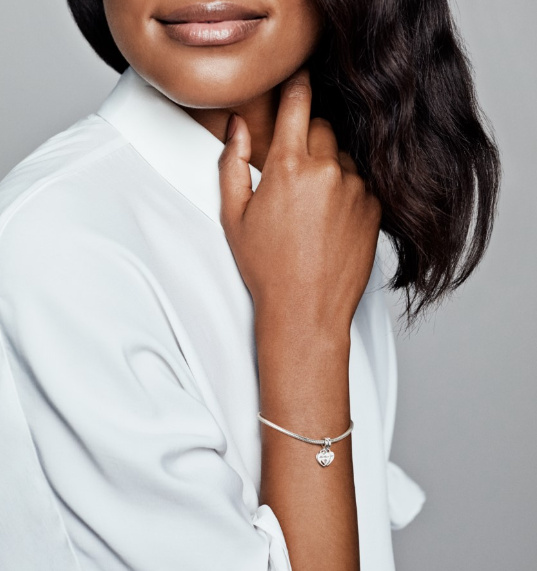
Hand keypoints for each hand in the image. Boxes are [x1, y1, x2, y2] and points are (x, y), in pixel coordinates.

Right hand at [218, 66, 381, 332]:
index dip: (298, 86)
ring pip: (343, 157)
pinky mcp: (375, 209)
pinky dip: (347, 190)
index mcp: (289, 168)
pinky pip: (362, 183)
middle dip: (308, 139)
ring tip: (312, 207)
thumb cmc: (267, 269)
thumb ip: (232, 164)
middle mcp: (329, 171)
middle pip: (323, 128)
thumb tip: (238, 129)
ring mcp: (357, 189)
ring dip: (329, 167)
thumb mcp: (234, 217)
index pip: (298, 105)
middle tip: (293, 173)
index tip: (299, 77)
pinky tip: (331, 220)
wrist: (306, 310)